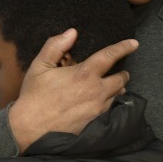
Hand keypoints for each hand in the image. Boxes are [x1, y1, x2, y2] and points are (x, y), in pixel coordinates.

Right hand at [8, 28, 138, 153]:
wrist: (29, 129)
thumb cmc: (34, 96)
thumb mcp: (40, 65)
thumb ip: (56, 45)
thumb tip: (72, 32)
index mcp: (84, 74)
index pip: (110, 56)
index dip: (123, 47)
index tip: (134, 44)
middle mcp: (96, 91)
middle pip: (121, 79)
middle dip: (122, 74)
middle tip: (120, 72)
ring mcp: (98, 109)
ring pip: (117, 96)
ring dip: (117, 89)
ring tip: (111, 87)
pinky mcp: (96, 123)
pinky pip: (110, 111)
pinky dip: (110, 104)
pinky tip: (102, 103)